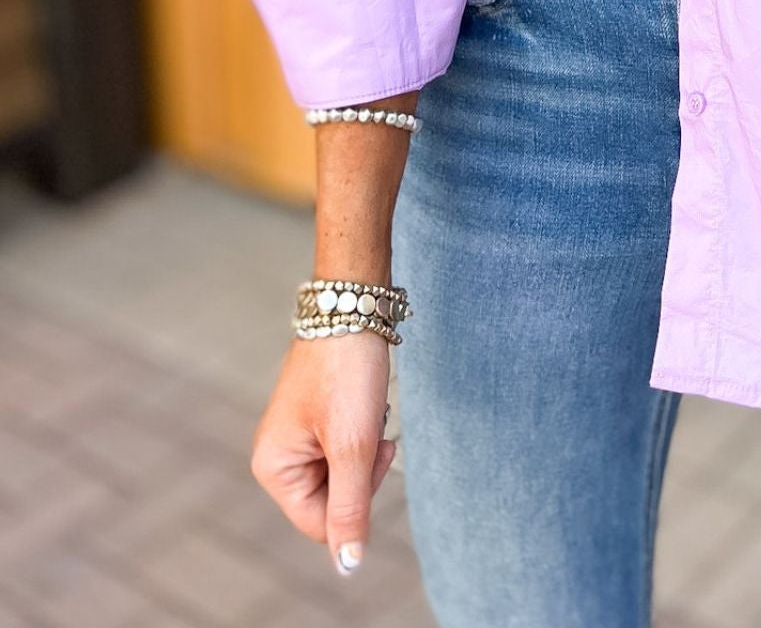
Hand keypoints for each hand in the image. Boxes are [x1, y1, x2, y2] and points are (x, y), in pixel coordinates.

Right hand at [249, 330, 397, 576]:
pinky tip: (364, 402)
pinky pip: (345, 448)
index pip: (320, 524)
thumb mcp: (353, 447)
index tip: (374, 449)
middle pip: (332, 500)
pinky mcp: (315, 418)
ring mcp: (295, 436)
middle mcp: (277, 455)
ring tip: (366, 409)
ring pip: (343, 474)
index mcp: (273, 467)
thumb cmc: (347, 372)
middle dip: (362, 471)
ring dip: (364, 448)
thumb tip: (348, 567)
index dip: (357, 498)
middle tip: (372, 427)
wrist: (352, 305)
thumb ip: (350, 509)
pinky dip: (362, 431)